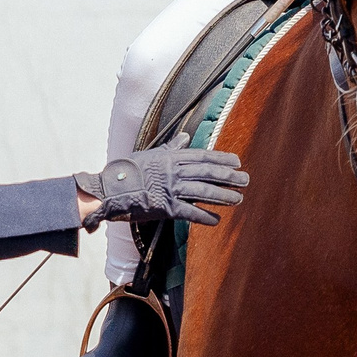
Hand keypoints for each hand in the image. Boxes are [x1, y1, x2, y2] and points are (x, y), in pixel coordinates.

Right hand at [76, 146, 248, 228]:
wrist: (110, 189)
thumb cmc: (129, 171)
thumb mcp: (151, 154)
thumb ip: (171, 147)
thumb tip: (185, 136)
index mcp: (171, 157)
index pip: (202, 156)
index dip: (222, 159)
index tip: (237, 161)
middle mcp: (174, 172)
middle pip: (208, 173)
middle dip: (229, 177)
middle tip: (246, 180)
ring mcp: (170, 190)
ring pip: (203, 192)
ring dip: (223, 196)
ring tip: (238, 199)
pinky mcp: (166, 208)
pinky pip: (190, 213)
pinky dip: (204, 216)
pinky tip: (216, 220)